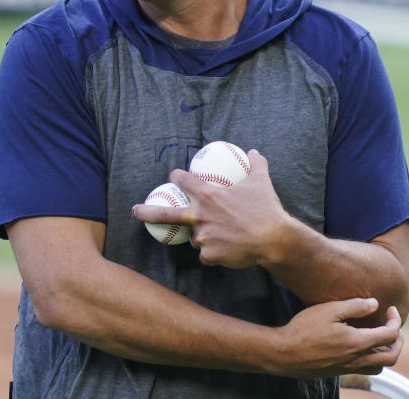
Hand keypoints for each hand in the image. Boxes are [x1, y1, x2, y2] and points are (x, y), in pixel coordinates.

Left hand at [133, 149, 290, 267]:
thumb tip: (253, 152)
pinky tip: (228, 249)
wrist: (274, 239)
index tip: (175, 176)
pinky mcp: (209, 256)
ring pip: (196, 237)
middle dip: (145, 211)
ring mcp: (203, 237)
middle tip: (134, 211)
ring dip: (203, 235)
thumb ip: (255, 164)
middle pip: (165, 213)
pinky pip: (207, 255)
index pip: (184, 181)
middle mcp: (200, 215)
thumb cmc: (266, 208)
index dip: (177, 176)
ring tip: (224, 234)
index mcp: (208, 195)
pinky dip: (215, 252)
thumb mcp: (261, 180)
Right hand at [271, 299, 403, 378]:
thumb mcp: (328, 310)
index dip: (394, 320)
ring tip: (380, 336)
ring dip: (387, 352)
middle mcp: (357, 359)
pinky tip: (362, 345)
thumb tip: (375, 304)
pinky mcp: (340, 372)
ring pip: (381, 366)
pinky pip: (367, 369)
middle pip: (392, 356)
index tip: (389, 309)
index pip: (389, 335)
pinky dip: (373, 358)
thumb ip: (354, 306)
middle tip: (392, 325)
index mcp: (357, 343)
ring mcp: (349, 368)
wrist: (285, 354)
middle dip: (398, 340)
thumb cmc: (304, 329)